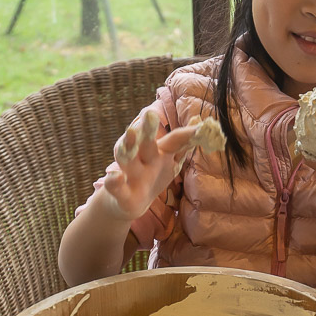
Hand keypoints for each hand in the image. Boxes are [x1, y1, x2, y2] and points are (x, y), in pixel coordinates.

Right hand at [100, 108, 198, 222]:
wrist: (128, 202)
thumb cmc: (150, 175)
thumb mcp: (168, 159)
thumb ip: (181, 141)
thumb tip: (198, 119)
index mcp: (158, 152)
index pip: (174, 140)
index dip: (187, 134)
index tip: (201, 125)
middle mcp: (143, 159)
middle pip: (146, 143)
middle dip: (148, 129)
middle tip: (150, 113)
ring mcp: (131, 175)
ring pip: (128, 159)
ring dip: (128, 145)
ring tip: (130, 133)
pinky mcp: (121, 194)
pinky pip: (115, 187)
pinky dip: (114, 181)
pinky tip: (114, 176)